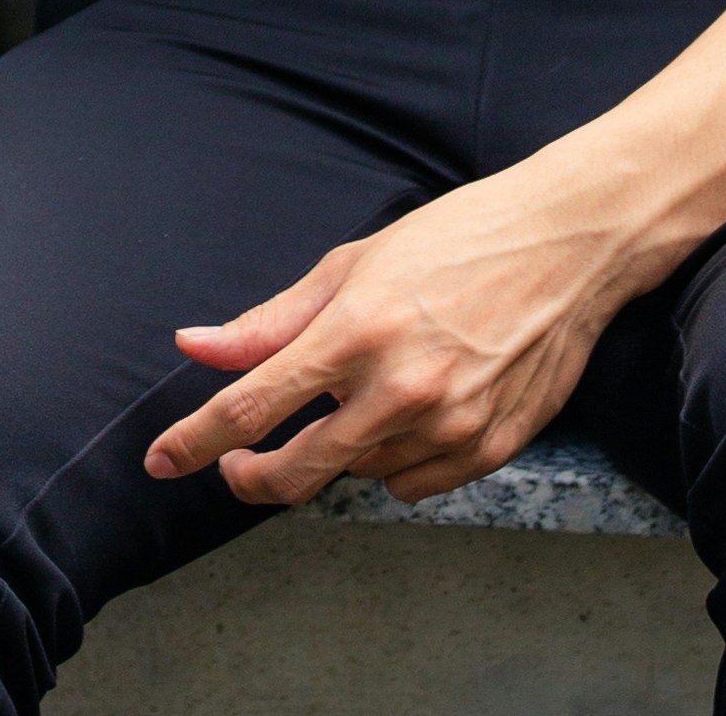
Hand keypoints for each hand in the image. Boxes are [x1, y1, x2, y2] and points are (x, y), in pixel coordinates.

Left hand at [143, 162, 632, 509]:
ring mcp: (448, 428)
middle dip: (252, 478)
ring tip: (364, 393)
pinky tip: (409, 415)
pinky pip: (413, 485)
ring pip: (358, 475)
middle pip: (297, 472)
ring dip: (340, 450)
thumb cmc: (454, 241)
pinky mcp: (489, 452)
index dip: (194, 441)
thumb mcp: (353, 264)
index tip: (159, 461)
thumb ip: (270, 320)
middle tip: (237, 465)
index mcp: (355, 332)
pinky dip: (395, 463)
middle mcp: (399, 390)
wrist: (565, 248)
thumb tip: (194, 347)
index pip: (250, 407)